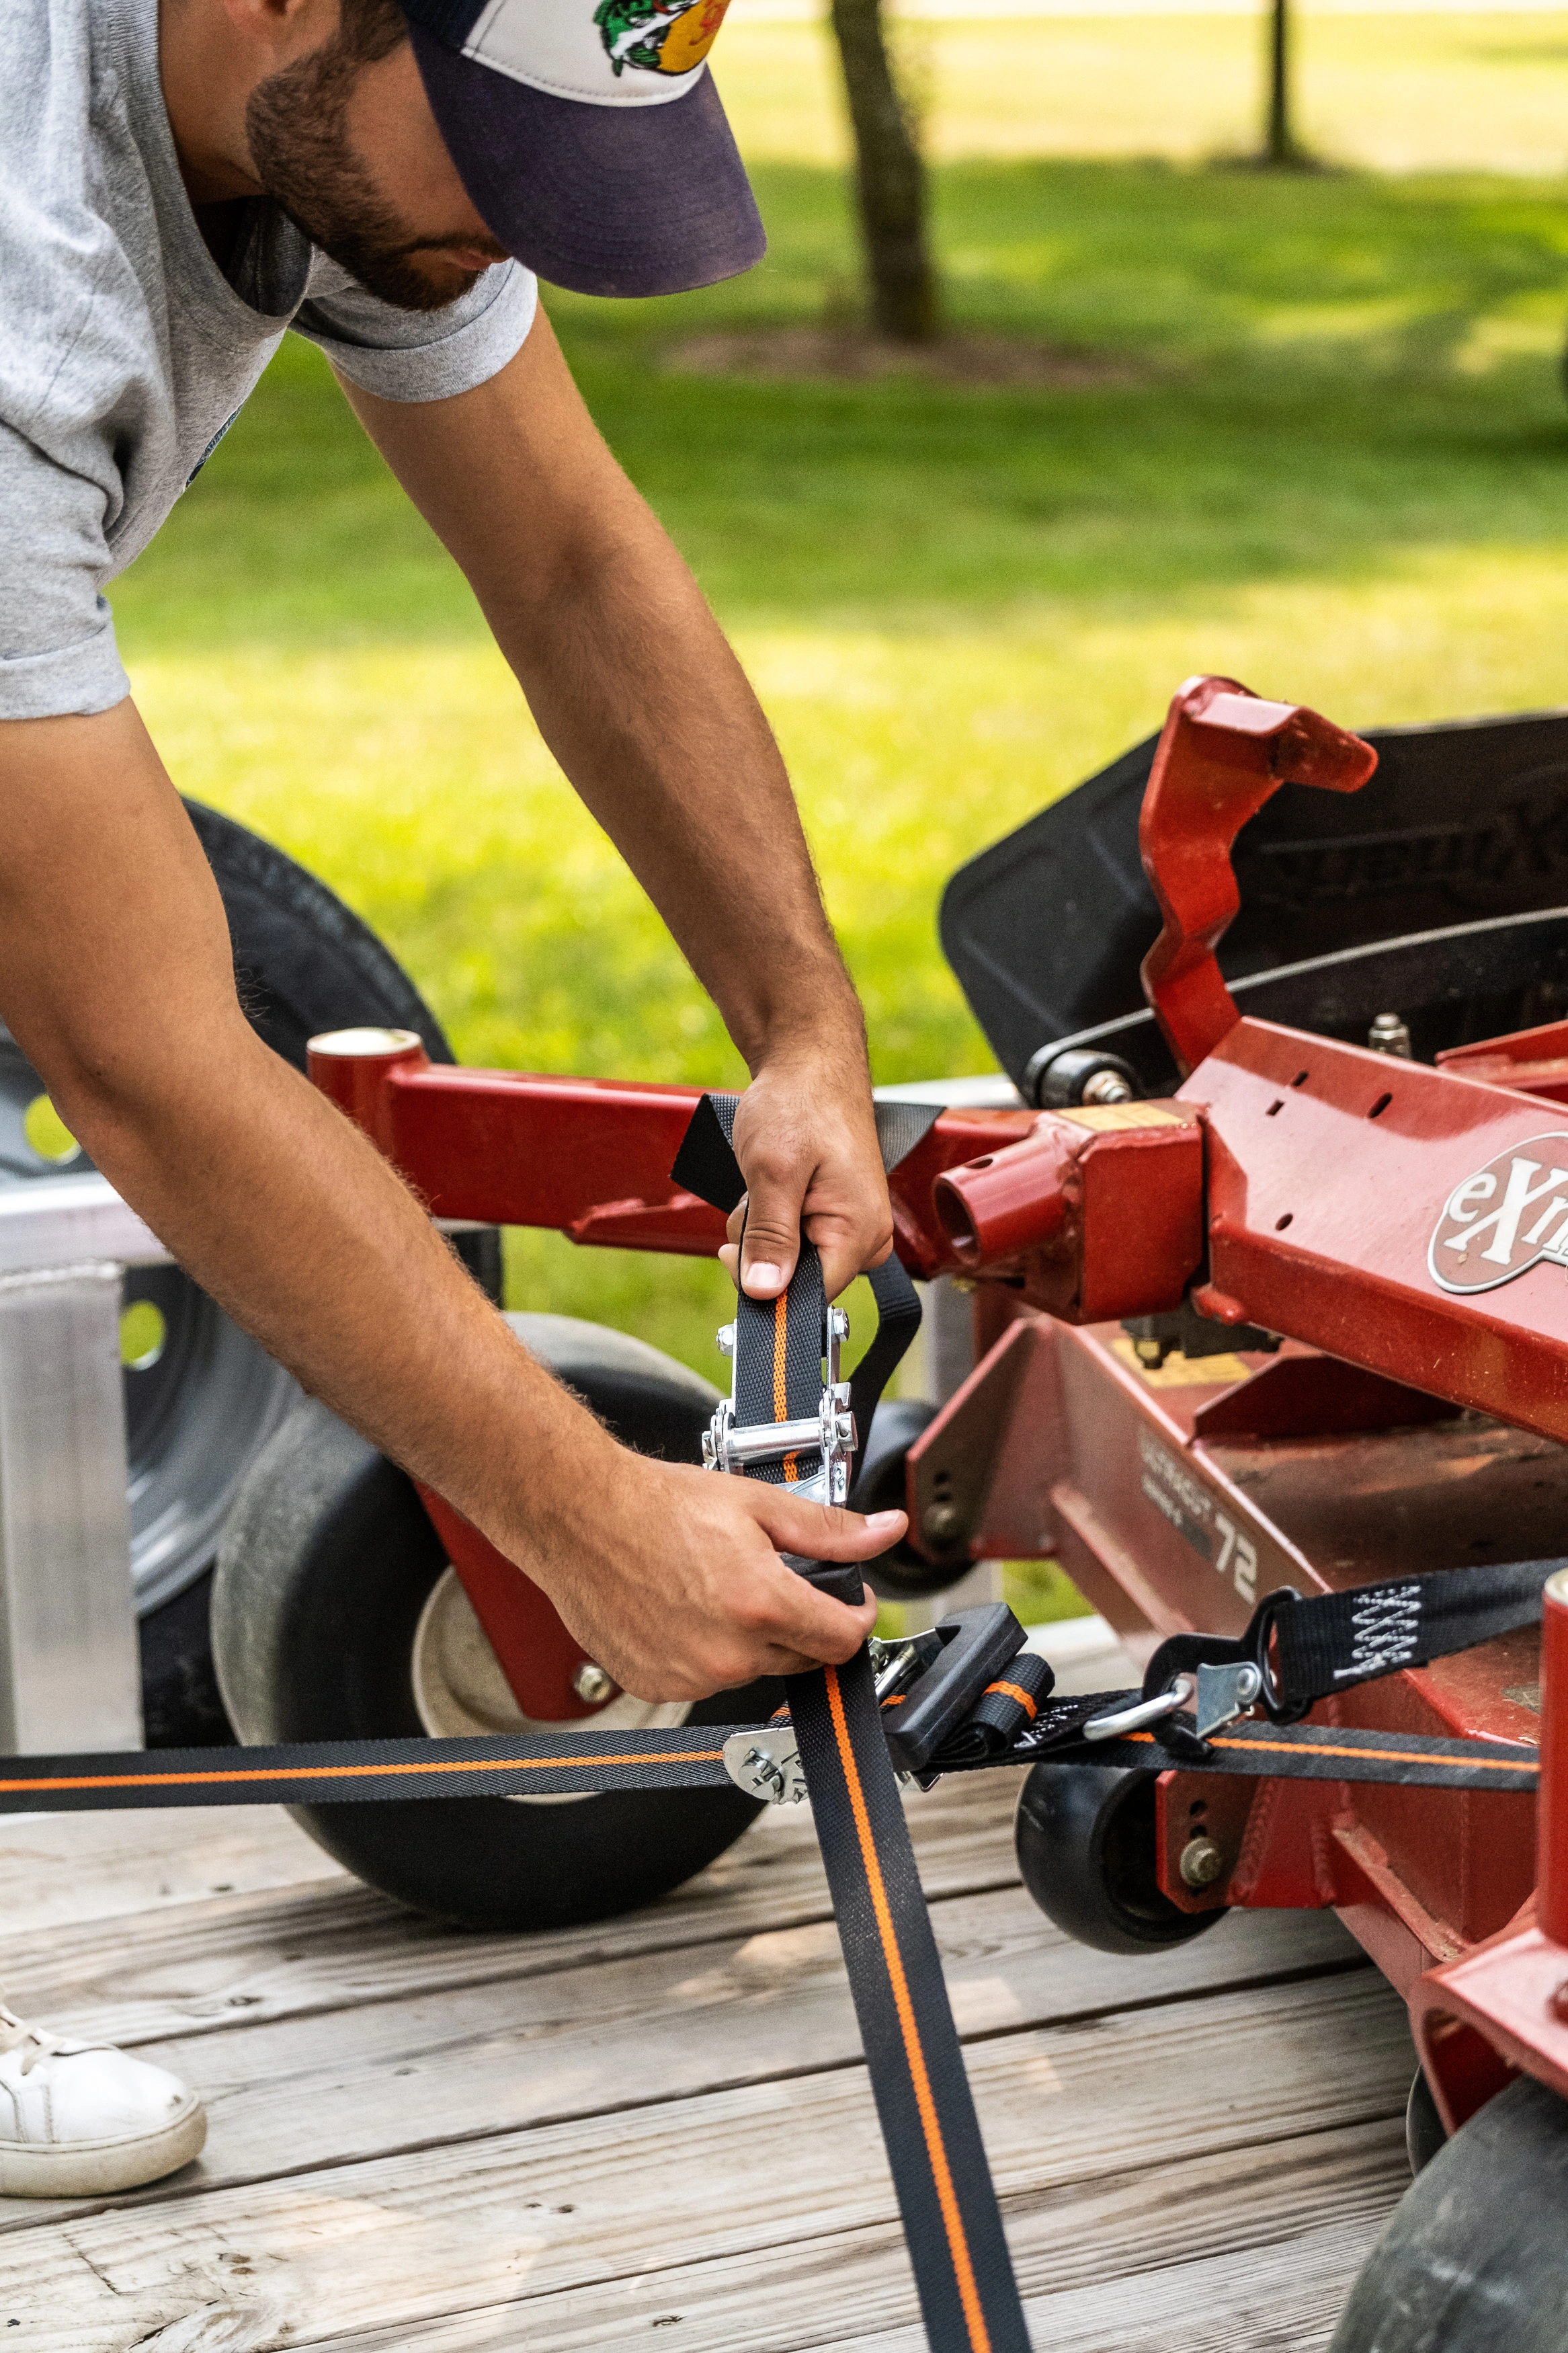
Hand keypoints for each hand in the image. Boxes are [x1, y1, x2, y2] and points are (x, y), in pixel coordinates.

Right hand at [529, 1446, 902, 1697]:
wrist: (579, 1517)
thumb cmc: (656, 1505)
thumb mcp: (757, 1504)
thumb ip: (829, 1531)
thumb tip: (885, 1533)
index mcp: (761, 1605)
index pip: (843, 1640)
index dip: (854, 1614)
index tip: (845, 1598)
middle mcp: (727, 1653)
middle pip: (800, 1657)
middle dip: (799, 1621)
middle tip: (767, 1577)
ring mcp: (689, 1677)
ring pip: (751, 1669)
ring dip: (749, 1638)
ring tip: (714, 1586)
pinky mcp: (657, 1687)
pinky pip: (704, 1680)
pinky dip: (705, 1652)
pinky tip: (683, 1610)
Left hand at [718, 1047, 893, 1302]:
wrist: (810, 1064)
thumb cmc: (800, 1104)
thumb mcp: (773, 1171)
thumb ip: (769, 1237)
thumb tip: (764, 1293)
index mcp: (861, 1233)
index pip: (808, 1297)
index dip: (764, 1285)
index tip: (732, 1251)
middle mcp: (865, 1238)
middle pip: (797, 1282)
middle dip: (762, 1250)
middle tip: (758, 1198)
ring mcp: (851, 1228)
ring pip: (788, 1262)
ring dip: (762, 1231)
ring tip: (768, 1183)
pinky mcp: (834, 1218)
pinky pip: (791, 1241)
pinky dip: (770, 1218)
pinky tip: (774, 1185)